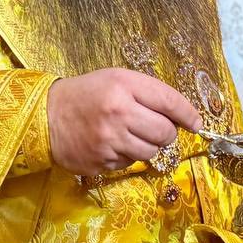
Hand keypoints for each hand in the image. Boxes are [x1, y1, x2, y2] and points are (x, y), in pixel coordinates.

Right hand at [47, 68, 201, 176]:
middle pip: (165, 132)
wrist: (46, 116)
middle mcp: (118, 113)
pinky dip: (128, 155)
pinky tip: (114, 144)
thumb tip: (180, 116)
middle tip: (156, 127)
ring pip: (152, 151)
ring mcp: (109, 141)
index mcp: (124, 86)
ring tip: (132, 135)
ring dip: (149, 146)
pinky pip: (130, 163)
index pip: (169, 101)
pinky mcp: (101, 162)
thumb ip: (147, 93)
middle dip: (167, 132)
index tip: (196, 123)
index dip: (188, 113)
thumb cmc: (87, 93)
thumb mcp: (116, 79)